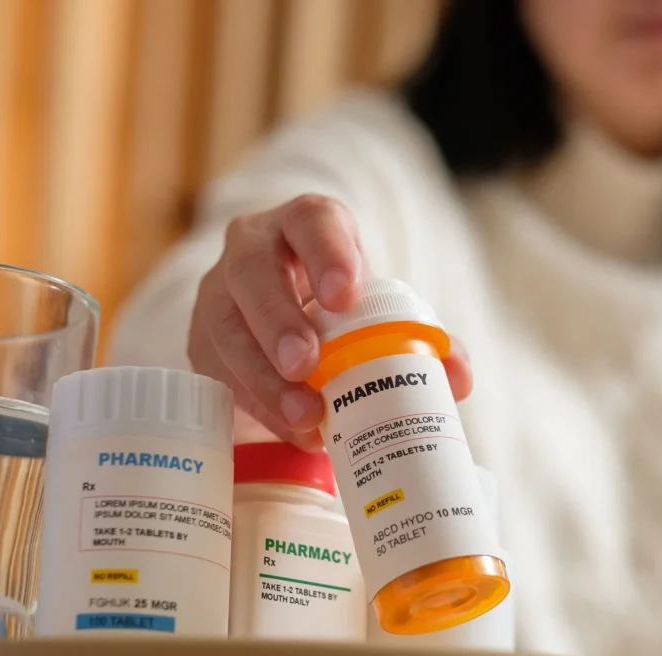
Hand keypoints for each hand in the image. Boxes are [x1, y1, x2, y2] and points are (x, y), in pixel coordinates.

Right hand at [187, 194, 472, 450]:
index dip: (327, 252)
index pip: (311, 220)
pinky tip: (289, 429)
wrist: (284, 319)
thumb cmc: (340, 308)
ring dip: (263, 375)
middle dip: (278, 318)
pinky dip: (256, 404)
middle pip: (252, 269)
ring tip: (304, 415)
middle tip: (306, 363)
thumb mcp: (377, 308)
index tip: (344, 296)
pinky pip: (219, 371)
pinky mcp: (203, 339)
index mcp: (305, 224)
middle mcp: (253, 247)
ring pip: (226, 326)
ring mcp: (219, 292)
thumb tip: (457, 379)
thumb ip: (423, 338)